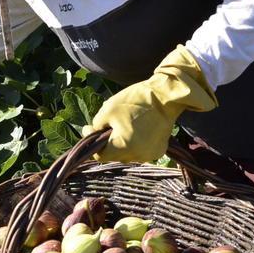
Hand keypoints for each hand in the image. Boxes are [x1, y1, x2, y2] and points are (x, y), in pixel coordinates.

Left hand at [83, 45, 216, 162]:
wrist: (165, 96)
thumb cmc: (135, 101)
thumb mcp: (108, 109)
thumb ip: (96, 126)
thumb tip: (90, 133)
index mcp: (124, 147)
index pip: (100, 156)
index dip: (92, 142)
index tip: (88, 127)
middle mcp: (138, 156)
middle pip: (114, 155)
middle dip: (106, 142)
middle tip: (106, 125)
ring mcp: (150, 155)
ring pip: (127, 154)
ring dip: (121, 144)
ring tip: (122, 126)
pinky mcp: (158, 151)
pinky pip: (140, 151)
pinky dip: (134, 144)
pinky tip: (136, 130)